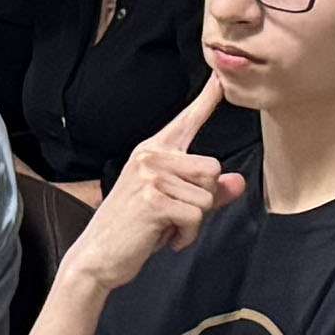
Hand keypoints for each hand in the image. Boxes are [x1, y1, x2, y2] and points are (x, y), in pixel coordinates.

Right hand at [64, 84, 239, 293]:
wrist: (97, 256)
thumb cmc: (132, 231)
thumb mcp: (172, 207)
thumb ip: (207, 193)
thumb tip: (237, 183)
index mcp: (152, 152)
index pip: (186, 122)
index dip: (206, 100)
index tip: (220, 78)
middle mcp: (150, 157)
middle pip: (211, 169)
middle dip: (203, 199)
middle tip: (175, 216)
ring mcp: (150, 176)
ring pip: (206, 195)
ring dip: (194, 222)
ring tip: (165, 227)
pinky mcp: (153, 199)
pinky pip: (196, 216)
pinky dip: (187, 235)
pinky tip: (164, 238)